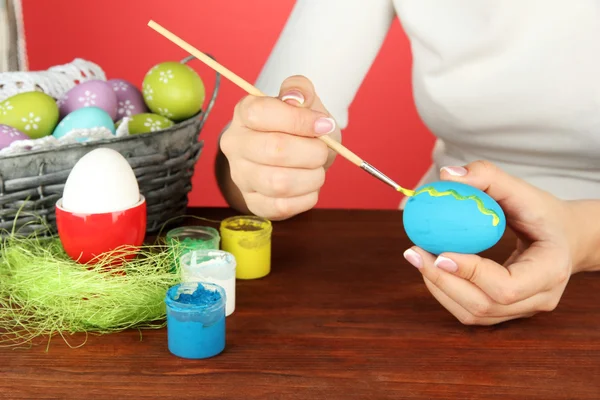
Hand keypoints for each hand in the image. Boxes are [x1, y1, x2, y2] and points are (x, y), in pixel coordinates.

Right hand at [220, 75, 339, 219]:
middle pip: (274, 150)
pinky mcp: (253, 202)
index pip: (262, 113)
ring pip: (279, 182)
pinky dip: (306, 197)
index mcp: (244, 112)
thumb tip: (296, 97)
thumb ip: (300, 90)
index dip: (299, 120)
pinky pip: (282, 207)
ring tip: (317, 169)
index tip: (323, 124)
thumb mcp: (304, 101)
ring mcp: (240, 176)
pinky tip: (309, 186)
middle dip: (311, 151)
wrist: (295, 157)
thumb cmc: (299, 127)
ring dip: (312, 176)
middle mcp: (235, 144)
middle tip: (323, 151)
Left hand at [402, 160, 577, 324]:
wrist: (564, 237)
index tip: (440, 252)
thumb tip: (447, 175)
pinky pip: (471, 312)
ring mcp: (523, 309)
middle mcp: (540, 298)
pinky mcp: (507, 311)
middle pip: (484, 305)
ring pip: (474, 314)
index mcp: (551, 269)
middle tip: (413, 252)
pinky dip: (445, 292)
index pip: (507, 287)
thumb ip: (487, 176)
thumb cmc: (543, 213)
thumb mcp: (522, 190)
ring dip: (439, 287)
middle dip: (443, 281)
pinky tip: (431, 267)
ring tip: (417, 257)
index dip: (471, 273)